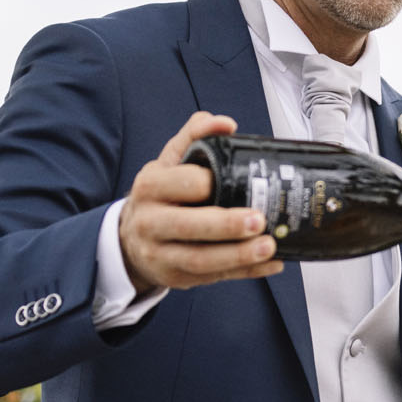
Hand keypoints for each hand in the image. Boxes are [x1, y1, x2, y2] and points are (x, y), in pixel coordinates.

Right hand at [118, 112, 283, 290]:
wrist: (131, 238)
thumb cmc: (159, 196)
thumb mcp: (170, 162)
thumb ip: (194, 137)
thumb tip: (223, 123)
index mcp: (150, 187)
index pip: (179, 184)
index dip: (206, 182)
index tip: (232, 179)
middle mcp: (150, 222)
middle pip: (188, 227)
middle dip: (226, 225)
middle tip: (259, 220)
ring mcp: (161, 254)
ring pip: (200, 260)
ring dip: (238, 256)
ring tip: (269, 246)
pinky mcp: (176, 278)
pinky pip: (214, 278)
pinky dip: (245, 272)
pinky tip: (271, 263)